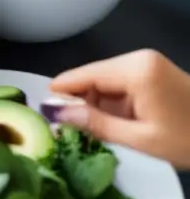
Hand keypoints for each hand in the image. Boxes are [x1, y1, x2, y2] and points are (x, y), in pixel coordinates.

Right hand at [51, 49, 189, 168]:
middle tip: (69, 133)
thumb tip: (55, 115)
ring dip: (95, 105)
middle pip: (90, 77)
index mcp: (134, 69)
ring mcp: (146, 62)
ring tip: (93, 133)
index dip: (60, 96)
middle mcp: (137, 57)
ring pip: (103, 81)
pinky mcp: (152, 71)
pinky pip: (119, 84)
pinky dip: (111, 103)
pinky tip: (113, 124)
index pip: (81, 76)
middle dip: (78, 102)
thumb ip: (95, 124)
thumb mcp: (141, 140)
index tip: (45, 119)